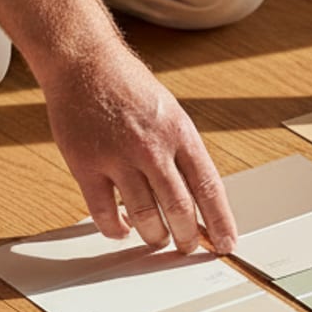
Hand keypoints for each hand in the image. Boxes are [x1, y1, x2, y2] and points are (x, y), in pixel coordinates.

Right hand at [42, 46, 237, 254]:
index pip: (208, 187)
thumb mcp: (171, 114)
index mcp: (180, 133)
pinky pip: (104, 212)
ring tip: (157, 238)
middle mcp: (153, 147)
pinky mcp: (86, 165)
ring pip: (143, 215)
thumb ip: (182, 153)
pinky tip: (122, 229)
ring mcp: (118, 157)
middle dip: (187, 236)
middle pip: (179, 207)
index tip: (226, 243)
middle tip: (187, 247)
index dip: (220, 221)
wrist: (85, 64)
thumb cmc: (130, 87)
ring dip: (154, 235)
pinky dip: (116, 228)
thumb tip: (198, 197)